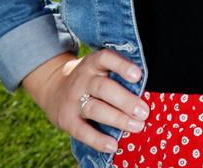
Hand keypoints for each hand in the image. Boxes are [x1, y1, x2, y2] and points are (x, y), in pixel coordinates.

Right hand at [21, 50, 149, 153]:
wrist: (52, 88)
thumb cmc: (90, 79)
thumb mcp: (99, 69)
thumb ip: (118, 74)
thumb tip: (150, 91)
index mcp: (93, 64)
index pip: (106, 58)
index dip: (121, 66)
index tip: (138, 75)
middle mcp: (82, 80)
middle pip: (103, 88)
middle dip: (125, 100)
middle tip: (144, 112)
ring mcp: (73, 100)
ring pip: (95, 109)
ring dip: (117, 119)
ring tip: (137, 126)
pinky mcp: (66, 119)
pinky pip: (82, 131)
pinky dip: (98, 140)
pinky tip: (113, 145)